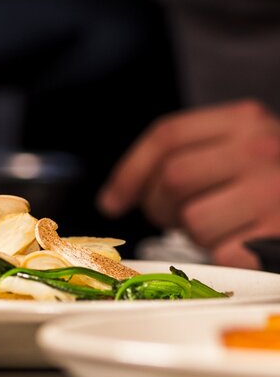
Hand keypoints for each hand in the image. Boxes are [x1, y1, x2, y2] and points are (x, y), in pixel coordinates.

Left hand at [97, 99, 279, 267]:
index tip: (114, 200)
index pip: (167, 136)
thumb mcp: (246, 146)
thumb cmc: (279, 180)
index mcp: (245, 120)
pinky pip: (220, 253)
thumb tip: (125, 190)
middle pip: (172, 179)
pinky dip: (222, 257)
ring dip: (195, 235)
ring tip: (222, 227)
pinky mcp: (276, 232)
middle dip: (161, 207)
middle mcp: (259, 148)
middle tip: (176, 217)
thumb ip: (198, 153)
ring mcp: (271, 191)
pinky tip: (242, 244)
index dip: (130, 171)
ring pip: (192, 220)